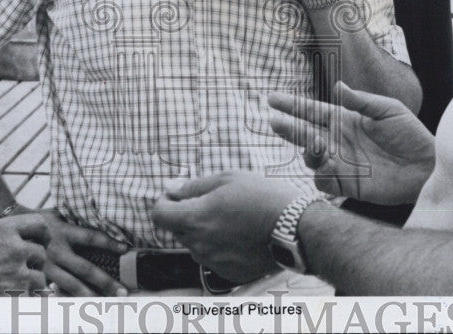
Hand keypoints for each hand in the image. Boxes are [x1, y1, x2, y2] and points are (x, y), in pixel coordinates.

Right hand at [0, 214, 49, 295]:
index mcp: (3, 231)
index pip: (38, 224)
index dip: (42, 233)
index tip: (42, 240)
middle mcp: (15, 250)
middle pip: (40, 254)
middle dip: (35, 261)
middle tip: (26, 268)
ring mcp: (19, 275)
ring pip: (39, 278)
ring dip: (33, 283)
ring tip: (20, 287)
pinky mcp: (17, 297)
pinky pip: (33, 298)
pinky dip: (29, 300)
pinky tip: (18, 302)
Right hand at [15, 207, 128, 295]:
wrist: (8, 229)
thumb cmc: (37, 220)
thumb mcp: (56, 214)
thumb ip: (74, 217)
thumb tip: (100, 210)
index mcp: (63, 232)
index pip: (91, 237)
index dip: (108, 243)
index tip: (125, 248)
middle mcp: (57, 251)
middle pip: (85, 268)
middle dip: (105, 281)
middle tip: (122, 291)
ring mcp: (47, 267)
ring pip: (71, 285)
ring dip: (89, 295)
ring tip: (105, 303)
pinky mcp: (38, 277)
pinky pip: (54, 292)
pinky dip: (67, 300)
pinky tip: (79, 308)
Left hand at [150, 171, 301, 283]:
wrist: (294, 228)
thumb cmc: (262, 197)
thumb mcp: (227, 179)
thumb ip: (193, 186)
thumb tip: (171, 188)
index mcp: (195, 219)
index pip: (158, 214)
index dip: (164, 201)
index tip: (176, 195)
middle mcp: (199, 244)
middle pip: (177, 228)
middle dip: (187, 214)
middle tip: (212, 202)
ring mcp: (213, 262)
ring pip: (195, 244)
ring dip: (203, 231)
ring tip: (231, 218)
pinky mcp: (227, 273)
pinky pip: (212, 257)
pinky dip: (219, 246)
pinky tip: (239, 235)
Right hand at [269, 81, 434, 204]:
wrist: (427, 166)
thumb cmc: (410, 134)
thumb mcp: (388, 109)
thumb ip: (361, 101)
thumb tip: (338, 86)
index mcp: (345, 120)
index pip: (312, 111)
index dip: (292, 105)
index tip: (272, 99)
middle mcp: (338, 141)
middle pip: (305, 133)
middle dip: (288, 127)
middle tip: (274, 122)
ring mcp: (341, 163)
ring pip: (311, 158)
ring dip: (308, 151)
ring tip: (315, 145)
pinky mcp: (347, 184)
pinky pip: (324, 182)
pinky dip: (321, 175)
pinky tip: (328, 165)